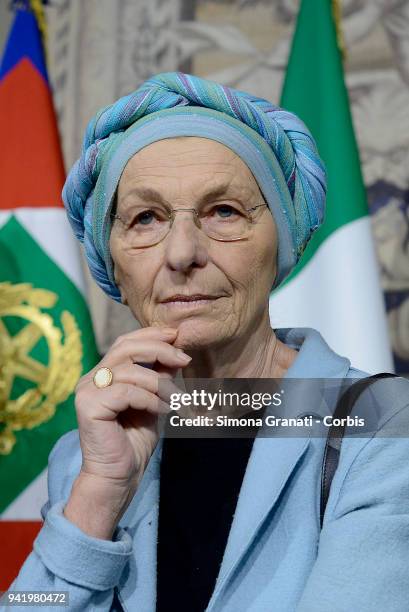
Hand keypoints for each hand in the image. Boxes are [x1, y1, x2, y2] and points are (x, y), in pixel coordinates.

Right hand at [64, 326, 189, 538]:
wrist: (120, 477)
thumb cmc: (135, 441)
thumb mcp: (155, 401)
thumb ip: (161, 377)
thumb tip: (177, 353)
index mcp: (104, 374)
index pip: (126, 342)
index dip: (151, 335)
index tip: (177, 336)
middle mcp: (91, 378)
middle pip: (126, 348)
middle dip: (160, 349)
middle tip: (184, 359)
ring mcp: (87, 391)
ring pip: (130, 370)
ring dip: (160, 383)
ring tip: (175, 399)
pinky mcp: (88, 406)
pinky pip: (126, 391)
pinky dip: (149, 399)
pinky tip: (161, 411)